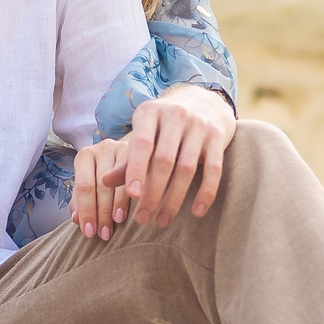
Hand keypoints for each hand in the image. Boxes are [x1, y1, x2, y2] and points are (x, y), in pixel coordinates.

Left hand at [71, 138, 132, 239]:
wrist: (128, 154)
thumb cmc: (103, 174)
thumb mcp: (89, 184)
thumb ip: (80, 201)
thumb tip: (76, 219)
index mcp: (84, 156)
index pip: (84, 186)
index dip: (87, 211)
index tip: (89, 232)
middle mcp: (102, 148)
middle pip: (101, 185)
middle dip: (102, 213)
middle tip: (104, 234)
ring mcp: (123, 148)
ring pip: (120, 183)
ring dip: (117, 207)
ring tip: (117, 225)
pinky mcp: (141, 154)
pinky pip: (137, 178)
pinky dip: (133, 197)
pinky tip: (133, 211)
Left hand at [117, 86, 235, 227]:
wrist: (204, 102)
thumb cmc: (164, 125)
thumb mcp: (144, 133)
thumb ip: (127, 158)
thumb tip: (104, 182)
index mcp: (150, 111)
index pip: (142, 144)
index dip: (136, 170)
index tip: (131, 196)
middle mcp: (176, 115)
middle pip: (164, 160)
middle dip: (153, 193)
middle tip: (142, 219)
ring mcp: (199, 125)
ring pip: (187, 169)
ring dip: (174, 199)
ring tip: (162, 221)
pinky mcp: (218, 137)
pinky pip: (213, 170)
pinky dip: (205, 193)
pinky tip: (196, 213)